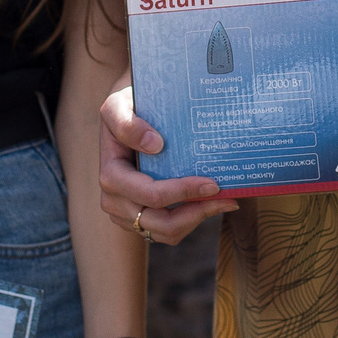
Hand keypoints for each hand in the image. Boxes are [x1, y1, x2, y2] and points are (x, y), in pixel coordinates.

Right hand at [97, 83, 235, 245]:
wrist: (129, 115)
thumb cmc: (127, 108)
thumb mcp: (119, 105)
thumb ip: (127, 123)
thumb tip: (154, 145)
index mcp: (111, 174)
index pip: (148, 194)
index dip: (182, 192)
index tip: (212, 183)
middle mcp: (114, 200)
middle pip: (159, 221)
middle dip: (196, 212)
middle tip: (226, 196)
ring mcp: (127, 214)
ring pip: (166, 232)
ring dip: (197, 219)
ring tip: (225, 201)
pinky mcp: (141, 219)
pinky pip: (169, 231)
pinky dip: (191, 221)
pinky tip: (210, 203)